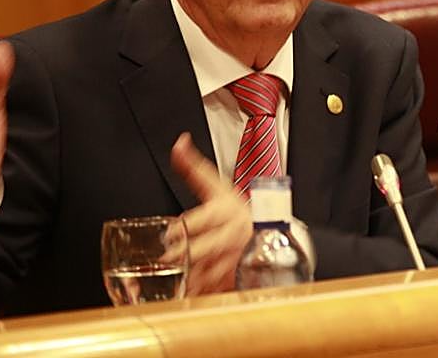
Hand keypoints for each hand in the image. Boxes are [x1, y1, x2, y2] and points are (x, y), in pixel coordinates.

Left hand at [170, 132, 250, 294]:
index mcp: (227, 210)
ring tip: (174, 280)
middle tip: (167, 259)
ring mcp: (236, 257)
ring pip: (210, 271)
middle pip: (206, 247)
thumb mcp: (217, 185)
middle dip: (185, 254)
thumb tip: (178, 143)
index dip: (185, 226)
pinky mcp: (238, 276)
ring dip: (191, 278)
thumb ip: (193, 168)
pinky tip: (190, 293)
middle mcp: (233, 234)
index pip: (204, 218)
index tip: (171, 231)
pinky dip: (202, 292)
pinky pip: (217, 288)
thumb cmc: (236, 207)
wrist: (270, 230)